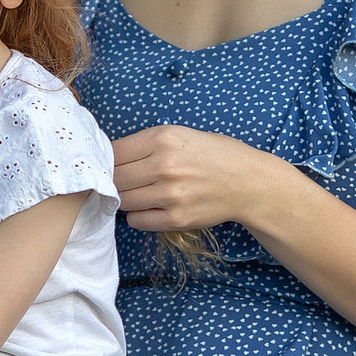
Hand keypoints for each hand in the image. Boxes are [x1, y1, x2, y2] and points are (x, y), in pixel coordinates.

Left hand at [110, 125, 290, 233]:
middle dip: (113, 180)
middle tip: (122, 181)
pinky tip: (150, 207)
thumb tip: (110, 157)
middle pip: (115, 178)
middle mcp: (165, 165)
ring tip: (138, 193)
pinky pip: (137, 221)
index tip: (108, 163)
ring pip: (123, 200)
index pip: (114, 152)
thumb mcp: (181, 135)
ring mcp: (170, 194)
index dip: (107, 158)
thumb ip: (147, 143)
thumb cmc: (214, 155)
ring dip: (125, 198)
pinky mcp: (177, 218)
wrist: (248, 183)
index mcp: (164, 138)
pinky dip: (138, 216)